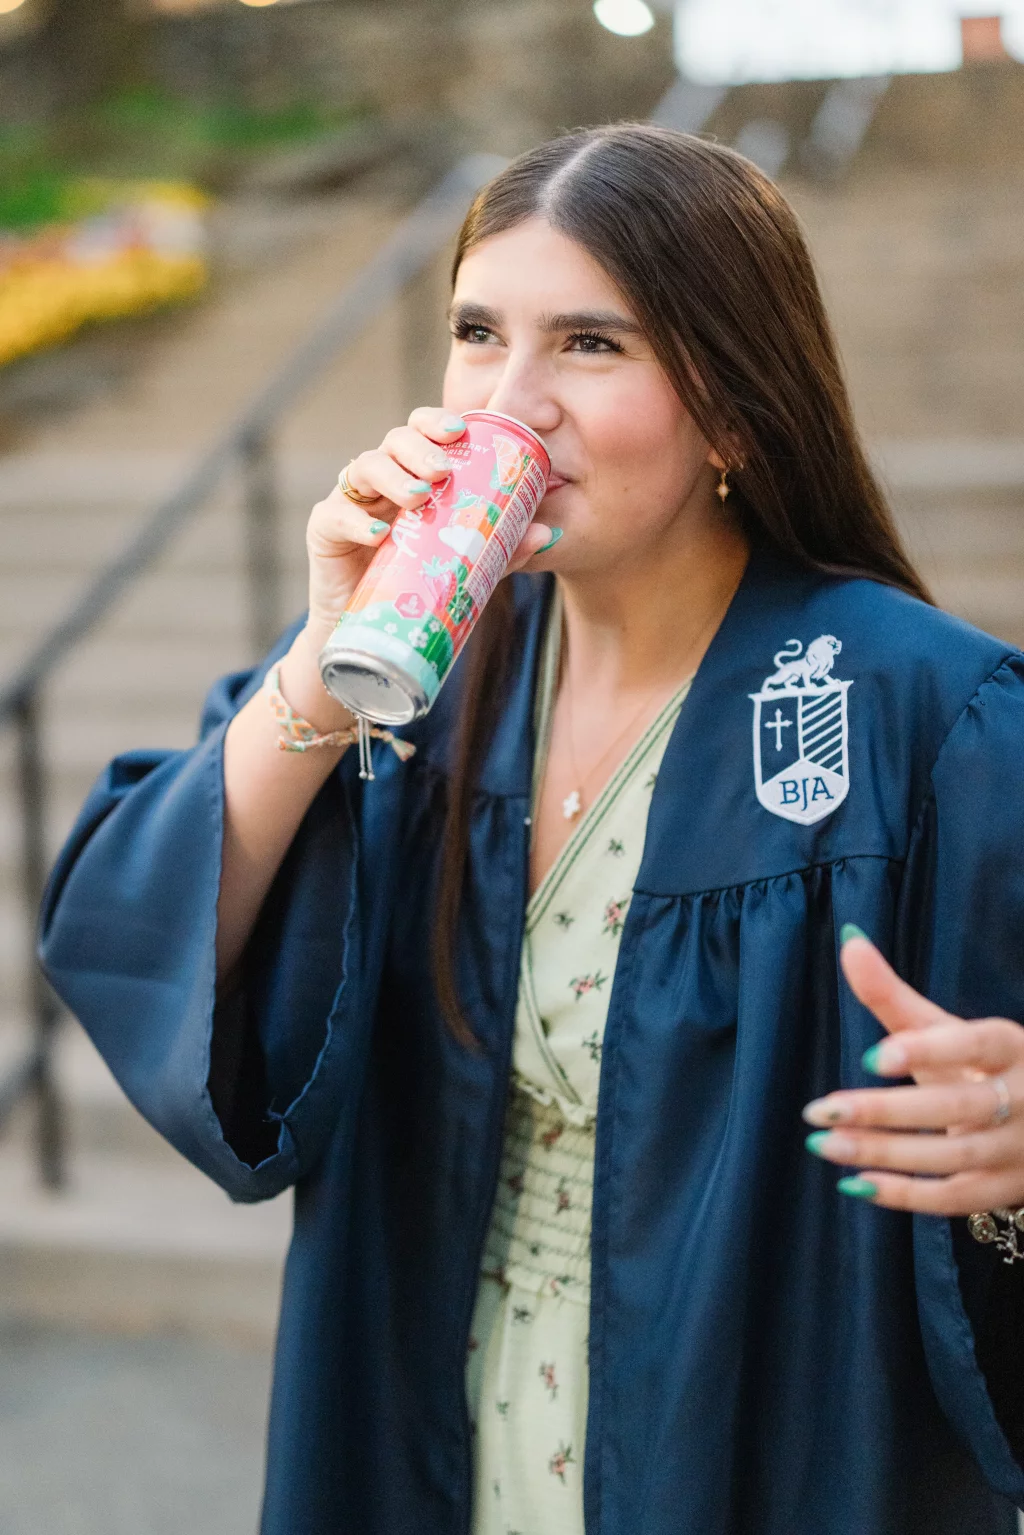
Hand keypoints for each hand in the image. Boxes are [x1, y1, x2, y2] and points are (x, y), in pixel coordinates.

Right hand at [304, 406, 556, 653]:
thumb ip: (501, 548)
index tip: (461, 430)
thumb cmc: (418, 585)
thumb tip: (547, 533)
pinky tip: (379, 533)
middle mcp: (381, 480)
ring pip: (365, 467)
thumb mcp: (465, 563)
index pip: (422, 432)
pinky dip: (357, 521)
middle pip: (394, 440)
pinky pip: (336, 515)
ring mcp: (351, 501)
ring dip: (394, 477)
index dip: (436, 422)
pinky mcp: (325, 529)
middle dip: (420, 448)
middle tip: (443, 470)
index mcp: (413, 475)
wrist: (372, 631)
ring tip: (419, 498)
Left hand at [802, 928, 1023, 1215]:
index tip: (870, 1057)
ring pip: (952, 1157)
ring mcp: (1020, 1150)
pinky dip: (907, 1195)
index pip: (976, 1045)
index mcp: (1012, 1047)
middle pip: (956, 1107)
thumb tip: (848, 940)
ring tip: (824, 1144)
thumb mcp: (946, 1029)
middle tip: (820, 1110)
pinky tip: (855, 1183)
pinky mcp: (1006, 1189)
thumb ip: (893, 994)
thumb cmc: (979, 1066)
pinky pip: (956, 1199)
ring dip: (884, 1153)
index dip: (928, 1050)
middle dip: (886, 1111)